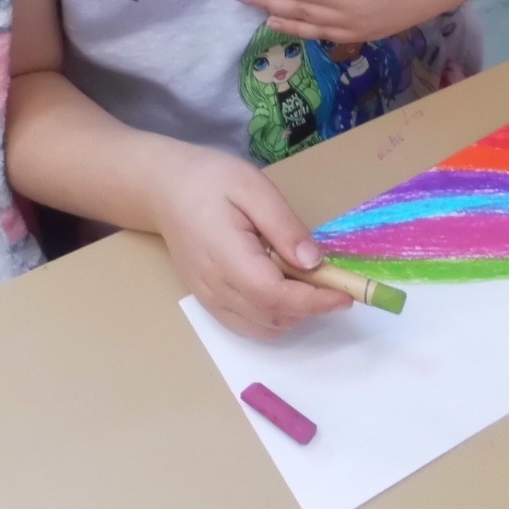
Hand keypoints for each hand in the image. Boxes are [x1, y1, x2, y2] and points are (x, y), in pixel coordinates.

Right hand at [151, 147, 350, 339]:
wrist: (162, 188)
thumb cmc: (209, 180)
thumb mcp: (252, 188)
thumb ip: (283, 226)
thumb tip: (314, 262)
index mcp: (228, 257)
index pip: (276, 296)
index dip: (315, 301)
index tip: (346, 294)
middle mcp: (215, 287)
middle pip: (272, 317)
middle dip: (309, 306)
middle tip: (330, 277)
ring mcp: (209, 298)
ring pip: (261, 328)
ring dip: (292, 314)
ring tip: (304, 279)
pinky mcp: (207, 300)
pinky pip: (245, 324)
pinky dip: (272, 316)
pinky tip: (281, 286)